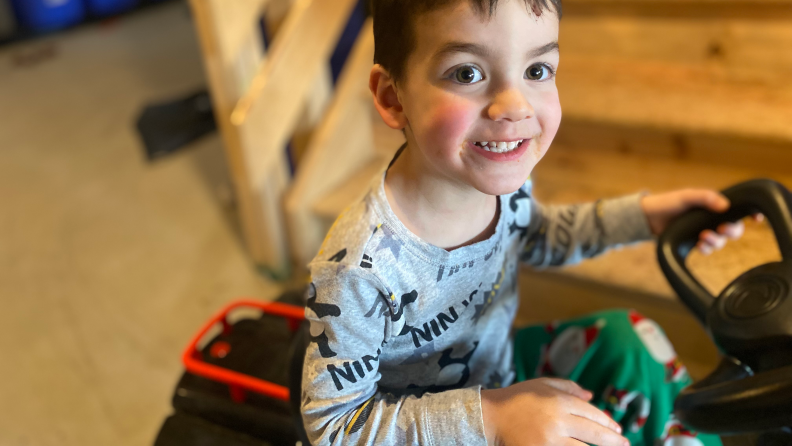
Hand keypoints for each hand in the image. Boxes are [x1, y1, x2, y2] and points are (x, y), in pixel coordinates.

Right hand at [481, 378, 627, 445]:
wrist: (491, 416)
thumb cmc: (516, 398)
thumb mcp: (542, 384)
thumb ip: (568, 387)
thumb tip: (592, 395)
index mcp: (559, 401)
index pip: (592, 413)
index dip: (607, 422)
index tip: (617, 428)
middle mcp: (558, 420)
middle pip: (594, 433)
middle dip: (613, 440)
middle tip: (626, 444)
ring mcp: (550, 440)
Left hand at [641, 189, 760, 254]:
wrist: (648, 218)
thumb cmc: (668, 202)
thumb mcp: (687, 196)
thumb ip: (706, 198)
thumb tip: (726, 205)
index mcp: (714, 205)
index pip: (739, 210)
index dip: (751, 215)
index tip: (756, 220)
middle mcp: (712, 218)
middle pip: (734, 229)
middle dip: (732, 231)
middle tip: (722, 229)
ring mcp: (704, 230)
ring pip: (722, 241)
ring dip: (716, 241)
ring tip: (702, 237)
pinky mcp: (695, 242)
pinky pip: (708, 249)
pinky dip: (707, 248)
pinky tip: (699, 245)